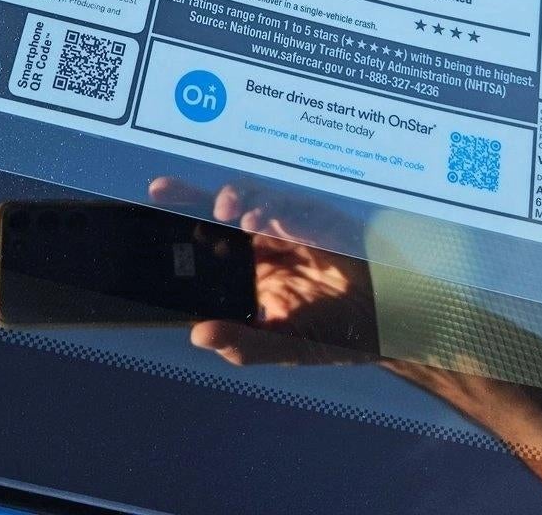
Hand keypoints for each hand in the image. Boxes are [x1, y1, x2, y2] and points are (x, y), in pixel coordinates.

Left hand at [148, 176, 378, 365]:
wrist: (390, 324)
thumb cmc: (335, 333)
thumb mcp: (285, 346)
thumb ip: (244, 344)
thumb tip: (198, 336)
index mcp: (249, 266)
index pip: (208, 236)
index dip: (180, 217)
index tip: (151, 203)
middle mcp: (265, 239)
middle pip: (223, 207)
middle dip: (195, 196)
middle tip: (166, 195)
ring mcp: (293, 226)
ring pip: (256, 198)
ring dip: (238, 198)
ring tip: (228, 212)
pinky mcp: (323, 220)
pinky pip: (300, 210)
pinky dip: (283, 213)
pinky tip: (269, 222)